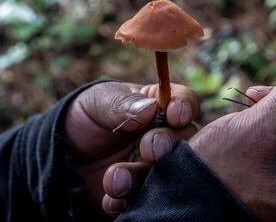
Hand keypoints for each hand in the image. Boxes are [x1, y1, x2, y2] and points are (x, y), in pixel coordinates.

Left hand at [63, 82, 199, 215]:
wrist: (64, 152)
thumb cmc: (87, 115)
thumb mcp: (98, 101)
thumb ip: (123, 104)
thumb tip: (150, 108)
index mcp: (159, 106)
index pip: (184, 102)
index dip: (184, 108)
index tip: (175, 115)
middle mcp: (165, 135)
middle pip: (184, 138)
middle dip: (167, 144)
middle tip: (149, 150)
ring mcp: (156, 165)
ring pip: (168, 172)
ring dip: (143, 176)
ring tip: (114, 178)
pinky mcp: (143, 190)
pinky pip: (147, 198)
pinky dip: (129, 200)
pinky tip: (111, 198)